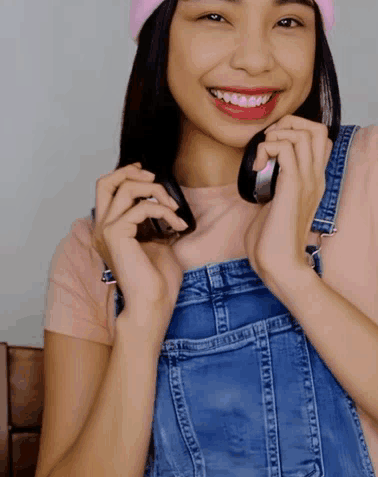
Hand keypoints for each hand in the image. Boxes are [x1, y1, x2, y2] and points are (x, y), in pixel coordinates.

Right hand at [92, 163, 187, 340]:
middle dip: (132, 172)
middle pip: (106, 182)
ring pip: (125, 188)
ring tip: (173, 207)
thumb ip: (154, 221)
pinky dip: (164, 211)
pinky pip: (142, 207)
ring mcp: (106, 230)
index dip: (126, 174)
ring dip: (155, 191)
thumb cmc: (158, 280)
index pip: (107, 189)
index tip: (148, 172)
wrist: (154, 304)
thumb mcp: (158, 242)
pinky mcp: (116, 234)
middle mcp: (101, 228)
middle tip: (155, 177)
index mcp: (109, 230)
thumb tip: (166, 201)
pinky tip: (177, 224)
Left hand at [243, 115, 332, 290]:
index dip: (295, 129)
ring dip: (276, 136)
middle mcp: (315, 177)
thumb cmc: (272, 241)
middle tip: (268, 143)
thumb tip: (260, 173)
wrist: (280, 265)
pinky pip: (286, 149)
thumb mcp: (274, 205)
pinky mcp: (293, 187)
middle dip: (288, 124)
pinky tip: (258, 166)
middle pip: (316, 128)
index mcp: (313, 181)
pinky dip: (268, 148)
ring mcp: (307, 181)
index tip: (272, 145)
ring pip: (302, 134)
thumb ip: (273, 186)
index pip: (319, 138)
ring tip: (262, 156)